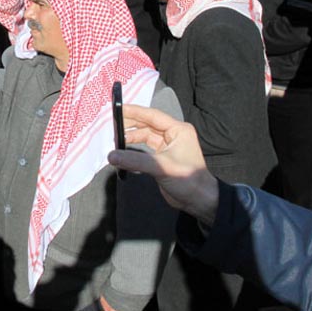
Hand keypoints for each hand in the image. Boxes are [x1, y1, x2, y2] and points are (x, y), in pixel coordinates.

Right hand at [106, 105, 219, 224]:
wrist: (199, 201)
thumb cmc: (188, 180)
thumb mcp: (161, 167)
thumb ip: (135, 160)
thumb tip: (112, 155)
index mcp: (178, 130)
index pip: (153, 116)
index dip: (135, 112)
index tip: (118, 109)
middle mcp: (173, 135)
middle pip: (147, 125)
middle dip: (130, 125)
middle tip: (112, 126)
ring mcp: (167, 147)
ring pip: (145, 137)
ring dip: (131, 139)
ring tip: (115, 142)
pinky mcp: (162, 159)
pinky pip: (144, 150)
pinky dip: (134, 151)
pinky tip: (124, 155)